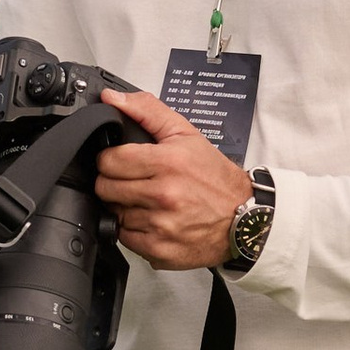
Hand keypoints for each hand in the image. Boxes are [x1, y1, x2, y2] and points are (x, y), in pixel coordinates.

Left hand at [92, 86, 252, 269]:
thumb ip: (147, 111)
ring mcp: (160, 225)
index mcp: (168, 163)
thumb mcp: (186, 135)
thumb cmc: (215, 178)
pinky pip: (124, 238)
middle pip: (106, 188)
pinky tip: (153, 220)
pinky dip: (133, 230)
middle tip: (134, 181)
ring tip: (148, 201)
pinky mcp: (159, 250)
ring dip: (125, 207)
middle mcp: (163, 195)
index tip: (121, 161)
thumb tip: (113, 98)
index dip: (110, 159)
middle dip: (114, 182)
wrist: (244, 219)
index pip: (109, 160)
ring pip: (114, 213)